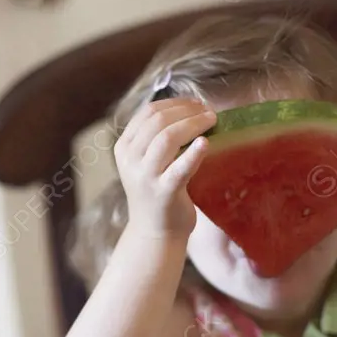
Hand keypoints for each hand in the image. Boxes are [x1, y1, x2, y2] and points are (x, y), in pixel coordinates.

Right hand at [114, 97, 215, 238]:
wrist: (155, 233)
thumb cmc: (157, 193)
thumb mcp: (147, 162)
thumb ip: (158, 139)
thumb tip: (192, 109)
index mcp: (124, 147)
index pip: (148, 112)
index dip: (175, 103)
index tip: (196, 103)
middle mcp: (130, 159)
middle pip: (158, 121)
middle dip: (187, 111)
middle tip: (209, 113)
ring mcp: (145, 177)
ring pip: (166, 138)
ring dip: (193, 124)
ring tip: (212, 121)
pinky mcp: (163, 193)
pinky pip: (179, 168)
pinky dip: (193, 153)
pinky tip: (205, 144)